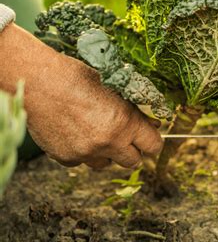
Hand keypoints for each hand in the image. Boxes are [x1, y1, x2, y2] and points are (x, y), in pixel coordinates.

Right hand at [0, 24, 162, 169]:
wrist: (40, 82)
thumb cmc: (79, 78)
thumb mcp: (116, 90)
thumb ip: (135, 111)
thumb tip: (153, 124)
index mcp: (126, 122)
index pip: (153, 145)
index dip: (153, 140)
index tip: (149, 137)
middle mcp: (108, 142)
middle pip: (133, 161)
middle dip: (132, 149)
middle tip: (126, 137)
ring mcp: (86, 153)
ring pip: (106, 163)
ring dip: (107, 152)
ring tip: (97, 131)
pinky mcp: (66, 158)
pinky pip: (82, 162)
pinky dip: (84, 151)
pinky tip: (76, 132)